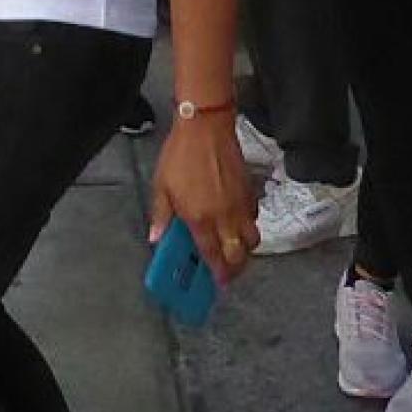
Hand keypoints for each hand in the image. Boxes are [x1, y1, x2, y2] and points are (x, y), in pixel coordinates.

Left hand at [149, 112, 257, 286]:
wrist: (206, 128)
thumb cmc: (180, 156)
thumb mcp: (161, 186)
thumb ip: (161, 216)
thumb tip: (156, 238)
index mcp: (200, 219)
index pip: (213, 255)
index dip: (217, 273)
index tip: (218, 283)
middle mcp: (224, 217)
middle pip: (238, 254)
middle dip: (235, 268)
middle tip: (227, 272)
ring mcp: (240, 205)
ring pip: (252, 239)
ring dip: (245, 250)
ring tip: (234, 249)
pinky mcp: (250, 192)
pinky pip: (255, 219)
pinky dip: (249, 227)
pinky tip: (237, 223)